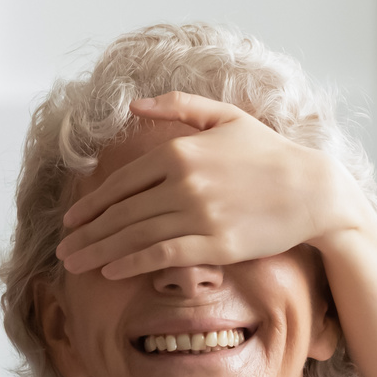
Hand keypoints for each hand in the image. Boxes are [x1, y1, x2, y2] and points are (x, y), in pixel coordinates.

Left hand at [55, 92, 374, 279]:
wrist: (313, 191)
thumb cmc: (270, 154)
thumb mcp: (225, 118)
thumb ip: (179, 106)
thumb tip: (135, 104)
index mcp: (180, 150)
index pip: (123, 181)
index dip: (93, 204)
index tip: (73, 220)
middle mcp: (183, 182)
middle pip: (121, 212)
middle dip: (87, 233)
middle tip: (63, 249)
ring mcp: (198, 214)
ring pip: (134, 235)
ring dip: (100, 252)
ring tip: (75, 265)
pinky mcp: (214, 244)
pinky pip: (161, 255)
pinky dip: (132, 263)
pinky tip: (111, 272)